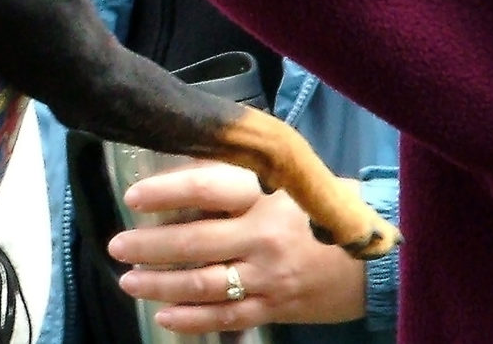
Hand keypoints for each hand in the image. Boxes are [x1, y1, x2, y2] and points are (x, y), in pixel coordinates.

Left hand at [106, 162, 365, 333]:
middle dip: (150, 246)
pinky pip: (227, 318)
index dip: (166, 191)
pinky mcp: (275, 308)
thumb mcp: (289, 181)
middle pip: (196, 241)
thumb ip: (242, 178)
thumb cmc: (324, 209)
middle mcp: (264, 237)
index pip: (208, 187)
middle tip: (117, 245)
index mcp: (267, 195)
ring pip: (204, 284)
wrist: (375, 258)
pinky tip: (164, 317)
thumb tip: (185, 172)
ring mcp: (269, 278)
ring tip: (128, 280)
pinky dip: (192, 320)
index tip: (133, 196)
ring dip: (160, 285)